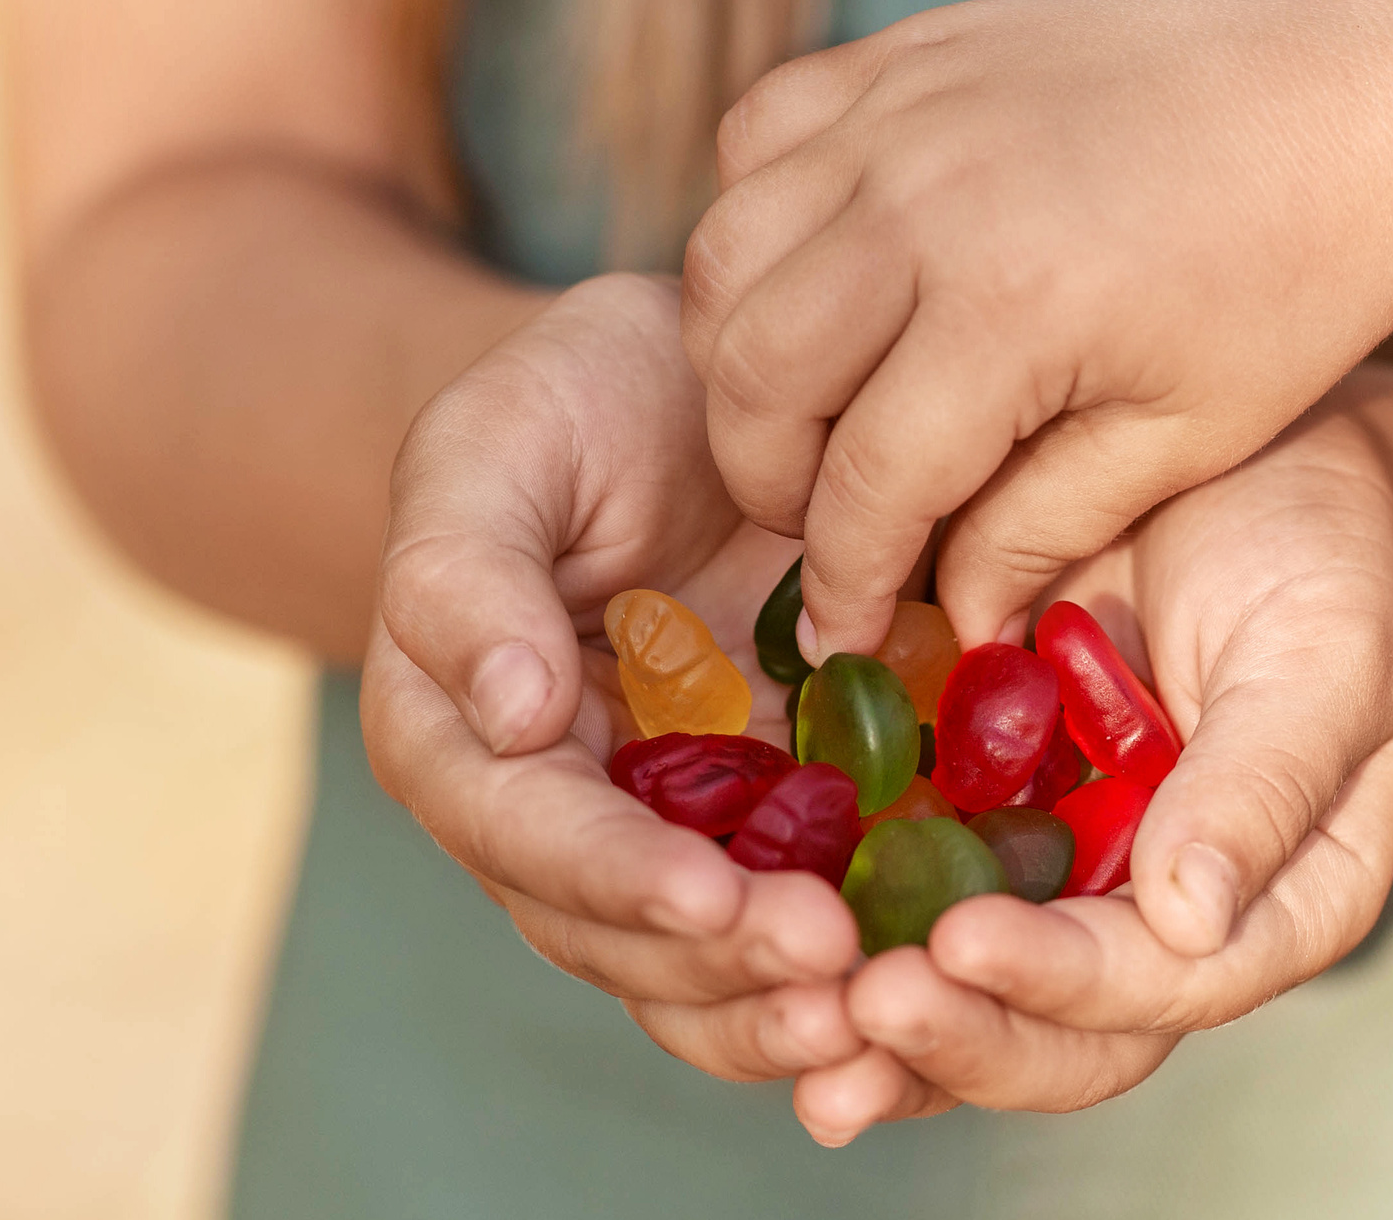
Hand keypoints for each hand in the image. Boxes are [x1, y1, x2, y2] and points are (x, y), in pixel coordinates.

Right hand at [361, 275, 883, 1103]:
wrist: (695, 385)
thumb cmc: (569, 400)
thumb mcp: (494, 448)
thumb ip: (469, 577)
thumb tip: (510, 717)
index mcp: (462, 735)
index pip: (524, 831)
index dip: (612, 875)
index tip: (707, 898)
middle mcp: (560, 811)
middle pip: (617, 932)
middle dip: (719, 966)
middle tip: (831, 968)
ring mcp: (674, 827)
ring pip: (705, 964)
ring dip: (782, 1003)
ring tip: (878, 1008)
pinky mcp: (780, 816)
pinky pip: (805, 913)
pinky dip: (857, 962)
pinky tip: (929, 976)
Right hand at [681, 0, 1392, 655]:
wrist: (1371, 95)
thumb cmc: (1301, 284)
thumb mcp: (1187, 439)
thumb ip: (1045, 530)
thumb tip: (951, 619)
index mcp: (1010, 306)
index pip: (862, 481)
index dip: (841, 578)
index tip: (842, 631)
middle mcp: (928, 193)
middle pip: (756, 370)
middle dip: (767, 477)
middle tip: (825, 520)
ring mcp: (908, 106)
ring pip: (726, 253)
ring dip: (744, 354)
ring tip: (813, 410)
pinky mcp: (911, 50)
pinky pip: (762, 135)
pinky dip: (761, 217)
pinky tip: (825, 275)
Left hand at [789, 389, 1392, 1139]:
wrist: (1247, 460)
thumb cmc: (1325, 549)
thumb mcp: (1323, 652)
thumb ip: (1262, 782)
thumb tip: (1190, 924)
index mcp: (1268, 907)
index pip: (1160, 987)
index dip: (1060, 982)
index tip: (959, 944)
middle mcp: (1154, 917)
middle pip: (1053, 1032)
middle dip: (952, 1033)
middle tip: (851, 1003)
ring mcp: (1056, 866)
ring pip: (965, 984)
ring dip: (873, 1012)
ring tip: (788, 1011)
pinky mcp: (972, 802)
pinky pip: (897, 882)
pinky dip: (829, 911)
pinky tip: (742, 915)